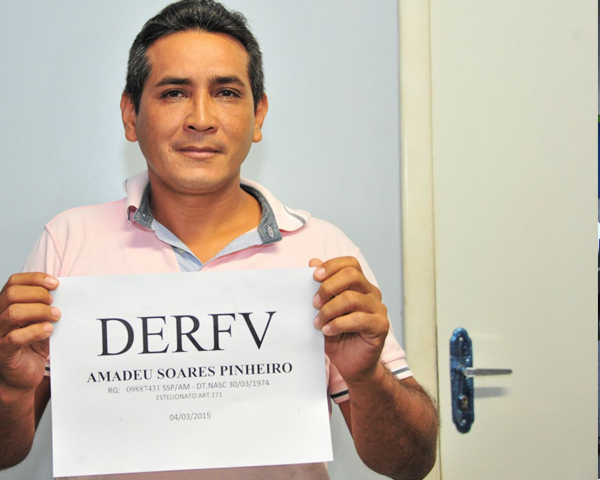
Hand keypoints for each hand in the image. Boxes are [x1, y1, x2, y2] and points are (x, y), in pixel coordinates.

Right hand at [0, 273, 59, 396]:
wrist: (22, 375)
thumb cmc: (32, 344)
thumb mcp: (40, 320)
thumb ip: (46, 306)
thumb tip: (64, 291)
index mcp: (4, 305)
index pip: (14, 282)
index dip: (35, 279)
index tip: (55, 283)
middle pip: (12, 294)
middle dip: (39, 294)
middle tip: (54, 303)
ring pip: (13, 313)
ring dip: (40, 311)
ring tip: (56, 316)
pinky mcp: (3, 352)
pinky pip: (15, 338)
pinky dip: (36, 331)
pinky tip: (49, 331)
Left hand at [310, 257, 388, 383]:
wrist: (352, 365)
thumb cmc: (338, 336)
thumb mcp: (324, 310)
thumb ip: (320, 287)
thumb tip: (313, 261)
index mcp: (359, 285)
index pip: (350, 264)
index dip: (331, 266)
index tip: (314, 277)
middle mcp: (371, 293)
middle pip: (352, 275)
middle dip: (328, 287)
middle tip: (314, 303)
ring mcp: (378, 309)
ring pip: (352, 298)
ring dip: (329, 310)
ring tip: (318, 322)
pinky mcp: (380, 326)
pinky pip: (358, 319)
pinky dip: (338, 324)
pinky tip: (327, 331)